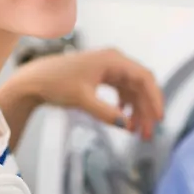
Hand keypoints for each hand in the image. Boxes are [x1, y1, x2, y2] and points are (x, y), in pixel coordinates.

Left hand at [8, 48, 164, 139]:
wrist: (34, 80)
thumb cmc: (56, 84)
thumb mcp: (82, 99)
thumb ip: (106, 113)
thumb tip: (126, 126)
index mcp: (113, 60)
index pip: (144, 77)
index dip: (154, 98)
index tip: (159, 118)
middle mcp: (114, 61)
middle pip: (140, 85)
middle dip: (146, 109)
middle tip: (148, 133)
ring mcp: (109, 68)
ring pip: (132, 90)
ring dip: (137, 110)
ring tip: (138, 132)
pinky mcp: (102, 76)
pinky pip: (122, 91)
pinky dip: (126, 106)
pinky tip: (125, 119)